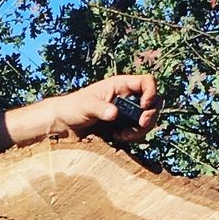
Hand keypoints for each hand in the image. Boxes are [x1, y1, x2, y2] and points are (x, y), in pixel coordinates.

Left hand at [10, 73, 161, 145]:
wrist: (64, 123)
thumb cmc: (72, 107)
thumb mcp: (85, 106)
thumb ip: (100, 109)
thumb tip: (115, 114)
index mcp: (120, 85)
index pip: (147, 82)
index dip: (151, 92)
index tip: (144, 105)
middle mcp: (127, 96)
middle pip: (154, 101)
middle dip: (151, 114)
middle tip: (141, 124)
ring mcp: (127, 111)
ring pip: (148, 117)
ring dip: (142, 128)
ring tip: (124, 135)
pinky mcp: (124, 125)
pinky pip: (138, 130)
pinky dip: (134, 135)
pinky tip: (118, 137)